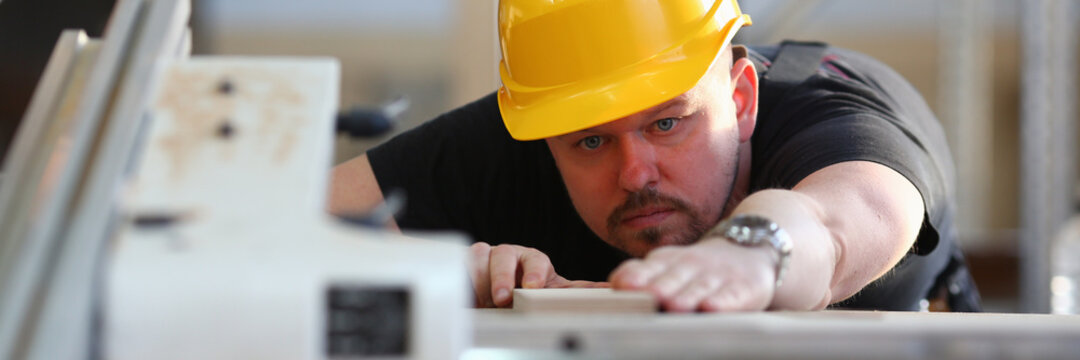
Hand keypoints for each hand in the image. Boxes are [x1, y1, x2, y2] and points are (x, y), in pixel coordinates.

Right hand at [468, 242, 608, 307]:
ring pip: (482, 257)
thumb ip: (577, 292)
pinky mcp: (464, 260)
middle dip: (503, 276)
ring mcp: (486, 257)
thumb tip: (610, 289)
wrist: (492, 298)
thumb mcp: (551, 294)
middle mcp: (511, 256)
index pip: (537, 262)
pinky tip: (466, 294)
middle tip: (503, 298)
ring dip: (482, 280)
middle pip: (507, 255)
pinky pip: (461, 262)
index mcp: (534, 263)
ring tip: (484, 300)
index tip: (533, 286)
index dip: (535, 272)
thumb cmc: (525, 294)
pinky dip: (464, 279)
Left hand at [608, 238, 775, 311]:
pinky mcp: (743, 288)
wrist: (748, 248)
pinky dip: (722, 302)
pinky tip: (711, 308)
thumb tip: (616, 282)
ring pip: (699, 287)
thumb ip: (639, 274)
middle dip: (660, 287)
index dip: (637, 276)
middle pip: (673, 278)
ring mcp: (717, 276)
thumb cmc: (696, 268)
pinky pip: (731, 296)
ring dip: (687, 296)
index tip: (623, 286)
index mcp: (667, 260)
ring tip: (674, 305)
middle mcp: (691, 265)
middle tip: (649, 296)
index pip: (650, 267)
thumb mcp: (666, 265)